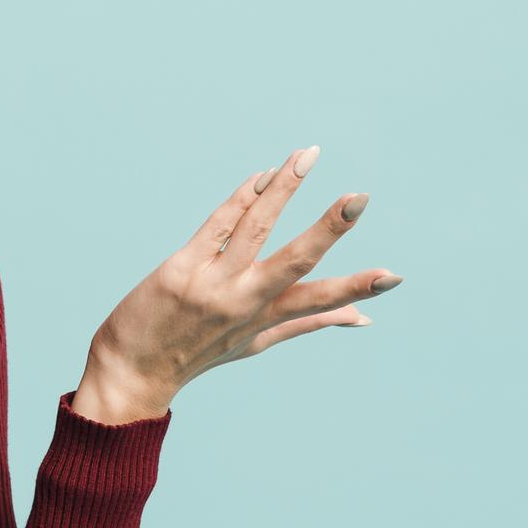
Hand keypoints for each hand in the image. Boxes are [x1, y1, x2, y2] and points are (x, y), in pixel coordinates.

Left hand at [74, 144, 404, 419]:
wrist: (132, 371)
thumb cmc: (200, 352)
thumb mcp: (257, 342)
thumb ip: (308, 322)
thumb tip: (360, 318)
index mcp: (267, 320)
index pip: (321, 303)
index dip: (358, 289)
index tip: (395, 278)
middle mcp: (243, 303)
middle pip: (294, 261)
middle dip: (330, 228)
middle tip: (360, 198)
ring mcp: (212, 284)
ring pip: (255, 227)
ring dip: (284, 188)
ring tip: (308, 156)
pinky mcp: (181, 269)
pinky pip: (217, 223)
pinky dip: (241, 196)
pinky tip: (262, 174)